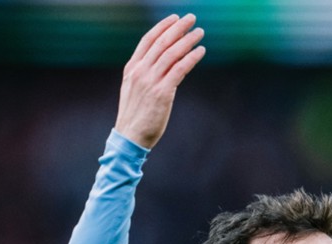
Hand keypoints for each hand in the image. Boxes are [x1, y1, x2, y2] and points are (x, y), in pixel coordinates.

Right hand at [114, 14, 205, 148]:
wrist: (130, 137)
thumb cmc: (135, 116)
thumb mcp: (134, 90)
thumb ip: (144, 75)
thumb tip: (162, 63)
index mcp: (132, 68)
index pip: (148, 40)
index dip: (162, 27)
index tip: (175, 18)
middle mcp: (140, 71)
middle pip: (162, 42)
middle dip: (178, 28)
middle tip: (192, 19)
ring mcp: (150, 81)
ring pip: (172, 53)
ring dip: (188, 40)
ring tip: (199, 33)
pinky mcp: (162, 93)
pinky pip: (180, 69)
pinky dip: (191, 58)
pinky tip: (200, 51)